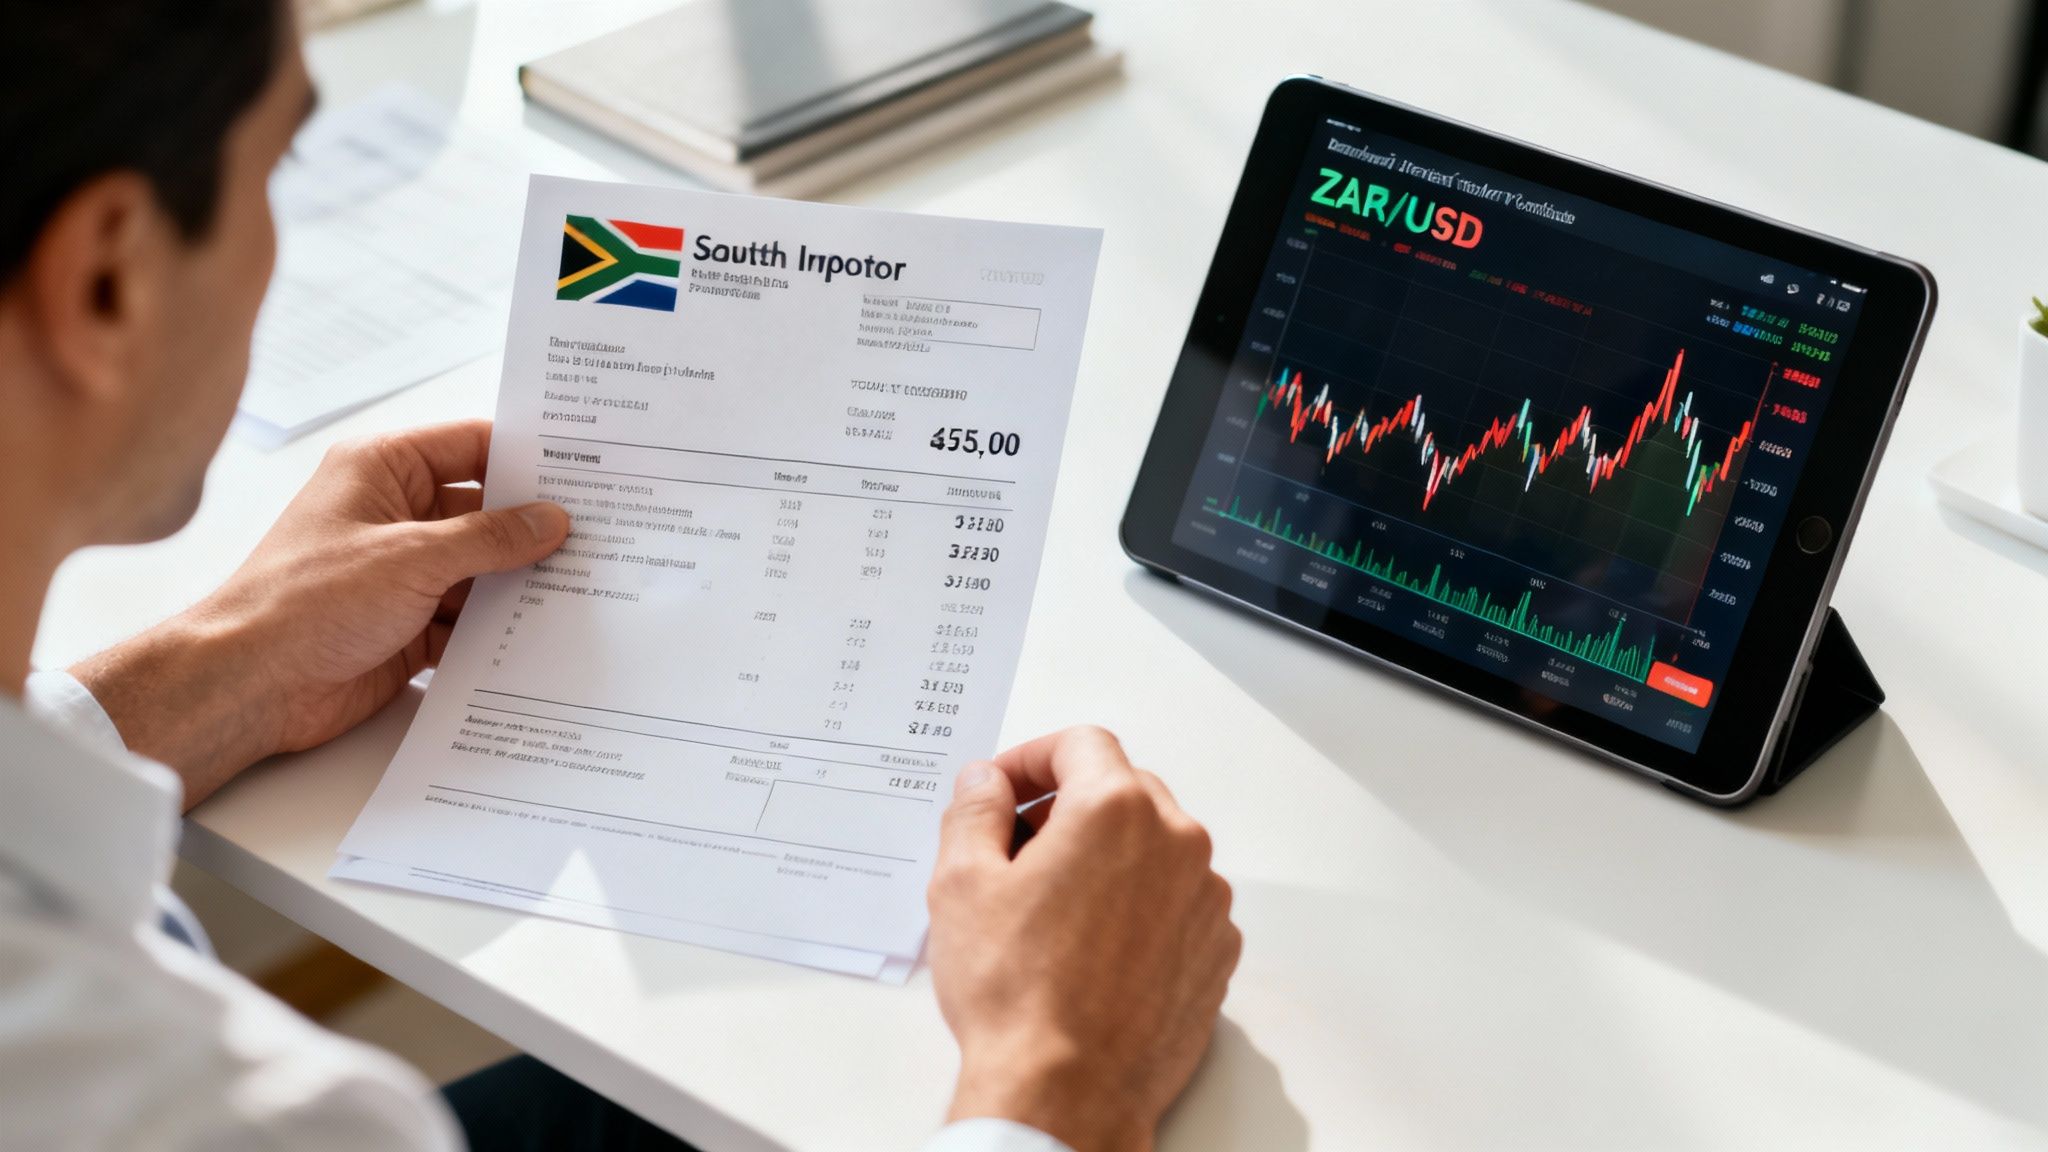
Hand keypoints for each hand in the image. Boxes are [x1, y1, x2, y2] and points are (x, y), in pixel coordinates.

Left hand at [71, 420, 568, 806]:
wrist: (249, 685)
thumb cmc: (304, 601)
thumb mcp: (411, 557)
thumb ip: (489, 538)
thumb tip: (550, 520)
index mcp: (383, 469)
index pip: (473, 446)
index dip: (529, 457)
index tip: (589, 470)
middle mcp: (394, 514)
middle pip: (485, 511)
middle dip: (535, 528)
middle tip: (603, 533)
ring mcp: (402, 572)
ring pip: (482, 568)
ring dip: (521, 582)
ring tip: (588, 586)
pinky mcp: (407, 624)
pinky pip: (470, 618)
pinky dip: (500, 627)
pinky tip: (545, 632)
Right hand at [928, 726, 1239, 1151]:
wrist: (1067, 1093)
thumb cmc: (1018, 996)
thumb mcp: (962, 884)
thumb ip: (975, 811)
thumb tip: (986, 784)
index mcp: (1115, 810)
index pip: (1080, 745)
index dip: (1032, 759)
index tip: (1004, 790)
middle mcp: (1177, 843)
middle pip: (1122, 789)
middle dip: (1067, 806)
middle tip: (1016, 846)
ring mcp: (1205, 899)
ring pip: (1154, 847)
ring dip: (1107, 856)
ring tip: (1052, 906)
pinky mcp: (1216, 951)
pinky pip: (1177, 901)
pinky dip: (1140, 905)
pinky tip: (1092, 946)